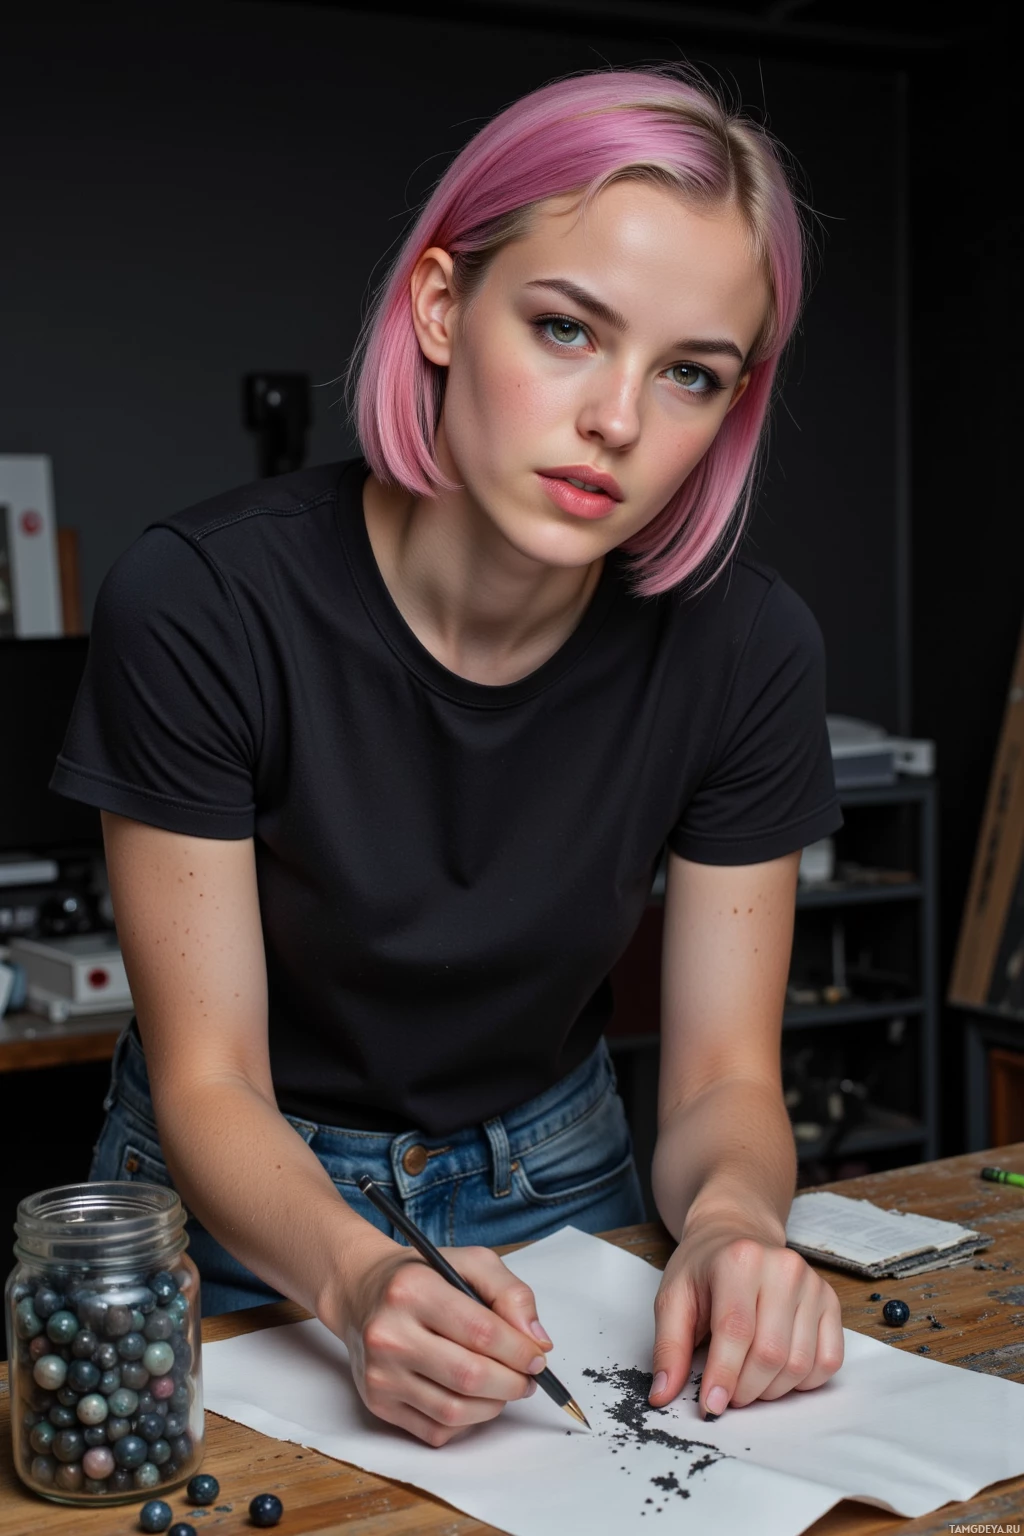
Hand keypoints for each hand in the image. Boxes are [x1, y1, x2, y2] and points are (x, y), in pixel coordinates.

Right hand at [337, 1237, 553, 1446]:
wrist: (363, 1293)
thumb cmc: (422, 1277)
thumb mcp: (470, 1262)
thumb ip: (511, 1293)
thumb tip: (537, 1341)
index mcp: (412, 1289)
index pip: (482, 1332)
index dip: (520, 1351)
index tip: (537, 1356)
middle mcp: (389, 1333)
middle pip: (470, 1376)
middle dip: (512, 1382)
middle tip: (527, 1377)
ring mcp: (380, 1373)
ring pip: (455, 1411)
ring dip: (493, 1405)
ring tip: (504, 1387)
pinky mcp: (378, 1403)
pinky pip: (436, 1429)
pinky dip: (466, 1421)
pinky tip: (472, 1399)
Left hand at [648, 1213, 843, 1417]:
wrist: (737, 1234)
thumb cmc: (704, 1269)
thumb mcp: (673, 1297)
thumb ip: (668, 1346)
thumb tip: (662, 1394)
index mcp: (738, 1260)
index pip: (736, 1330)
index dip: (723, 1375)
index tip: (711, 1406)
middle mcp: (782, 1267)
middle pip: (770, 1353)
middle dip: (745, 1389)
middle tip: (727, 1393)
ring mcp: (811, 1284)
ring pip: (799, 1364)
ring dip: (771, 1389)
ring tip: (748, 1380)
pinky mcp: (830, 1300)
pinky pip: (828, 1362)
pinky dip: (802, 1381)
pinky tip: (778, 1371)